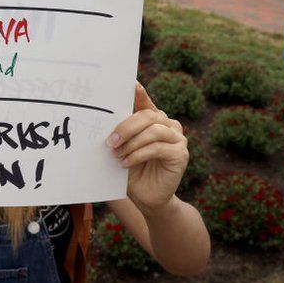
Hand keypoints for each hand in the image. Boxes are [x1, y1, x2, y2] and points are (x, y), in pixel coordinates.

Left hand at [107, 82, 188, 215]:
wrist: (147, 197)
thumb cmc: (132, 170)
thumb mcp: (123, 148)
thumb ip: (120, 134)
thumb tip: (102, 120)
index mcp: (154, 119)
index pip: (145, 102)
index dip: (139, 93)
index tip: (131, 85)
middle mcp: (168, 124)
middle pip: (148, 115)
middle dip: (126, 126)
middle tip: (110, 141)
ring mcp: (178, 138)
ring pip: (153, 131)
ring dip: (131, 143)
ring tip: (117, 154)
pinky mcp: (181, 154)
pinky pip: (157, 148)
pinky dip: (138, 155)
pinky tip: (126, 163)